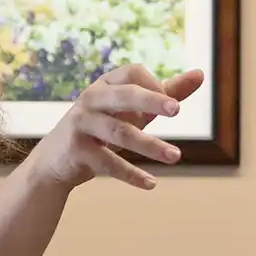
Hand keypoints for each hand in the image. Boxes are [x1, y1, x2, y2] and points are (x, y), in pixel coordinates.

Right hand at [28, 64, 203, 190]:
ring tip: (176, 157)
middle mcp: (91, 98)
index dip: (154, 85)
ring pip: (120, 132)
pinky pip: (108, 162)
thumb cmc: (103, 128)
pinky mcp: (77, 150)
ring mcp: (81, 123)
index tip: (172, 105)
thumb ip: (166, 93)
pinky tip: (151, 184)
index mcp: (106, 84)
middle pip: (125, 95)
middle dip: (152, 101)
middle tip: (177, 110)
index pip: (133, 72)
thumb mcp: (134, 110)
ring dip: (150, 145)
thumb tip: (201, 74)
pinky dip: (131, 174)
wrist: (55, 161)